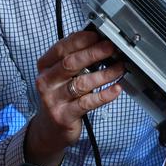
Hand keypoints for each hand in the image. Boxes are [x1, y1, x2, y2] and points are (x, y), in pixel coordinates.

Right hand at [25, 30, 124, 165]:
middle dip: (94, 53)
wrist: (49, 130)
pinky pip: (87, 103)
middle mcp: (46, 82)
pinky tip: (116, 88)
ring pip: (82, 83)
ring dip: (105, 74)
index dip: (81, 40)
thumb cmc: (61, 96)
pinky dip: (104, 95)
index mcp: (45, 67)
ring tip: (120, 68)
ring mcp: (53, 100)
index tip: (98, 35)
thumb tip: (99, 41)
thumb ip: (75, 59)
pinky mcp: (64, 116)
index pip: (62, 48)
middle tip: (111, 48)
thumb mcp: (61, 75)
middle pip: (71, 63)